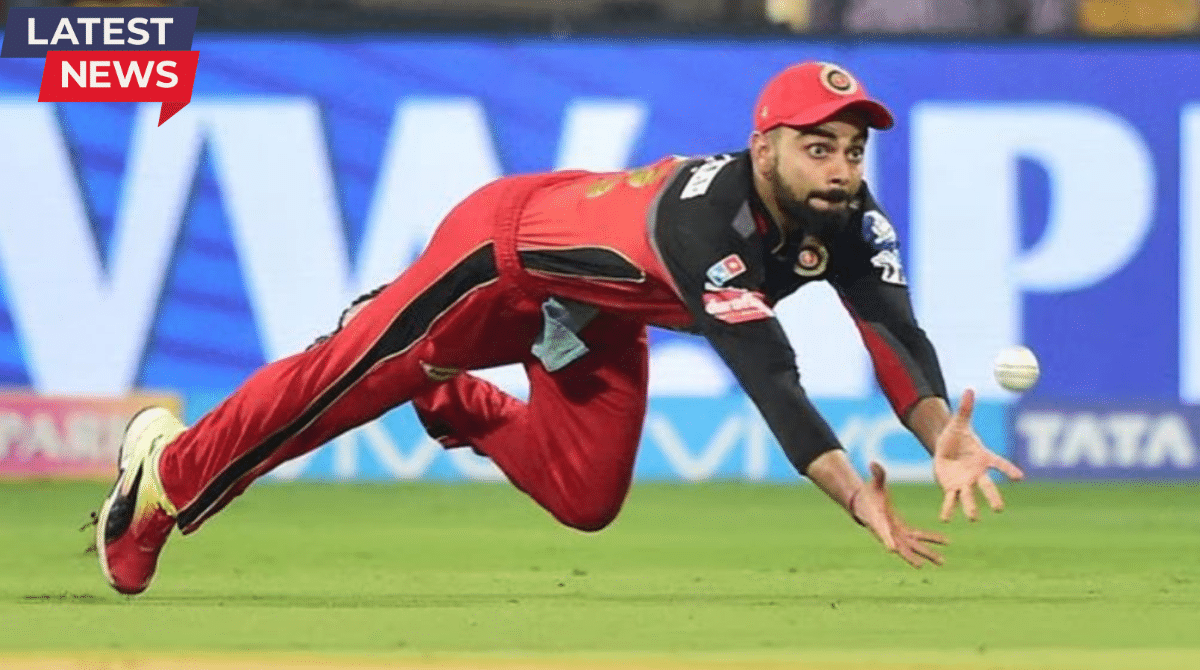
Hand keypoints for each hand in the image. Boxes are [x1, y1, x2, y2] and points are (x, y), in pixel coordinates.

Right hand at [850, 462, 947, 567]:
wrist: (866, 503)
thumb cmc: (869, 493)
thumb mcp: (874, 483)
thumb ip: (877, 474)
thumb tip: (873, 462)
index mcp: (878, 520)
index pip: (880, 531)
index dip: (885, 539)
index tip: (891, 550)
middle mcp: (888, 531)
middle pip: (899, 546)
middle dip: (910, 556)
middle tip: (920, 565)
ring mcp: (896, 533)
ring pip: (912, 547)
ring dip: (926, 554)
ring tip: (942, 562)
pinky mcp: (903, 532)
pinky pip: (918, 538)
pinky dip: (930, 541)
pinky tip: (944, 545)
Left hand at [933, 388, 1024, 521]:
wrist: (946, 447)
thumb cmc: (957, 435)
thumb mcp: (958, 422)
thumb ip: (965, 409)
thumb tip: (969, 389)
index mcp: (984, 458)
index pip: (1000, 464)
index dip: (1009, 470)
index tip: (1019, 478)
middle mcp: (977, 474)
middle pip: (987, 487)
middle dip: (993, 497)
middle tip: (999, 509)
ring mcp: (965, 482)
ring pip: (970, 497)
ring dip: (971, 507)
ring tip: (973, 519)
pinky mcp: (951, 487)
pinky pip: (950, 500)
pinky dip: (948, 509)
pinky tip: (945, 518)